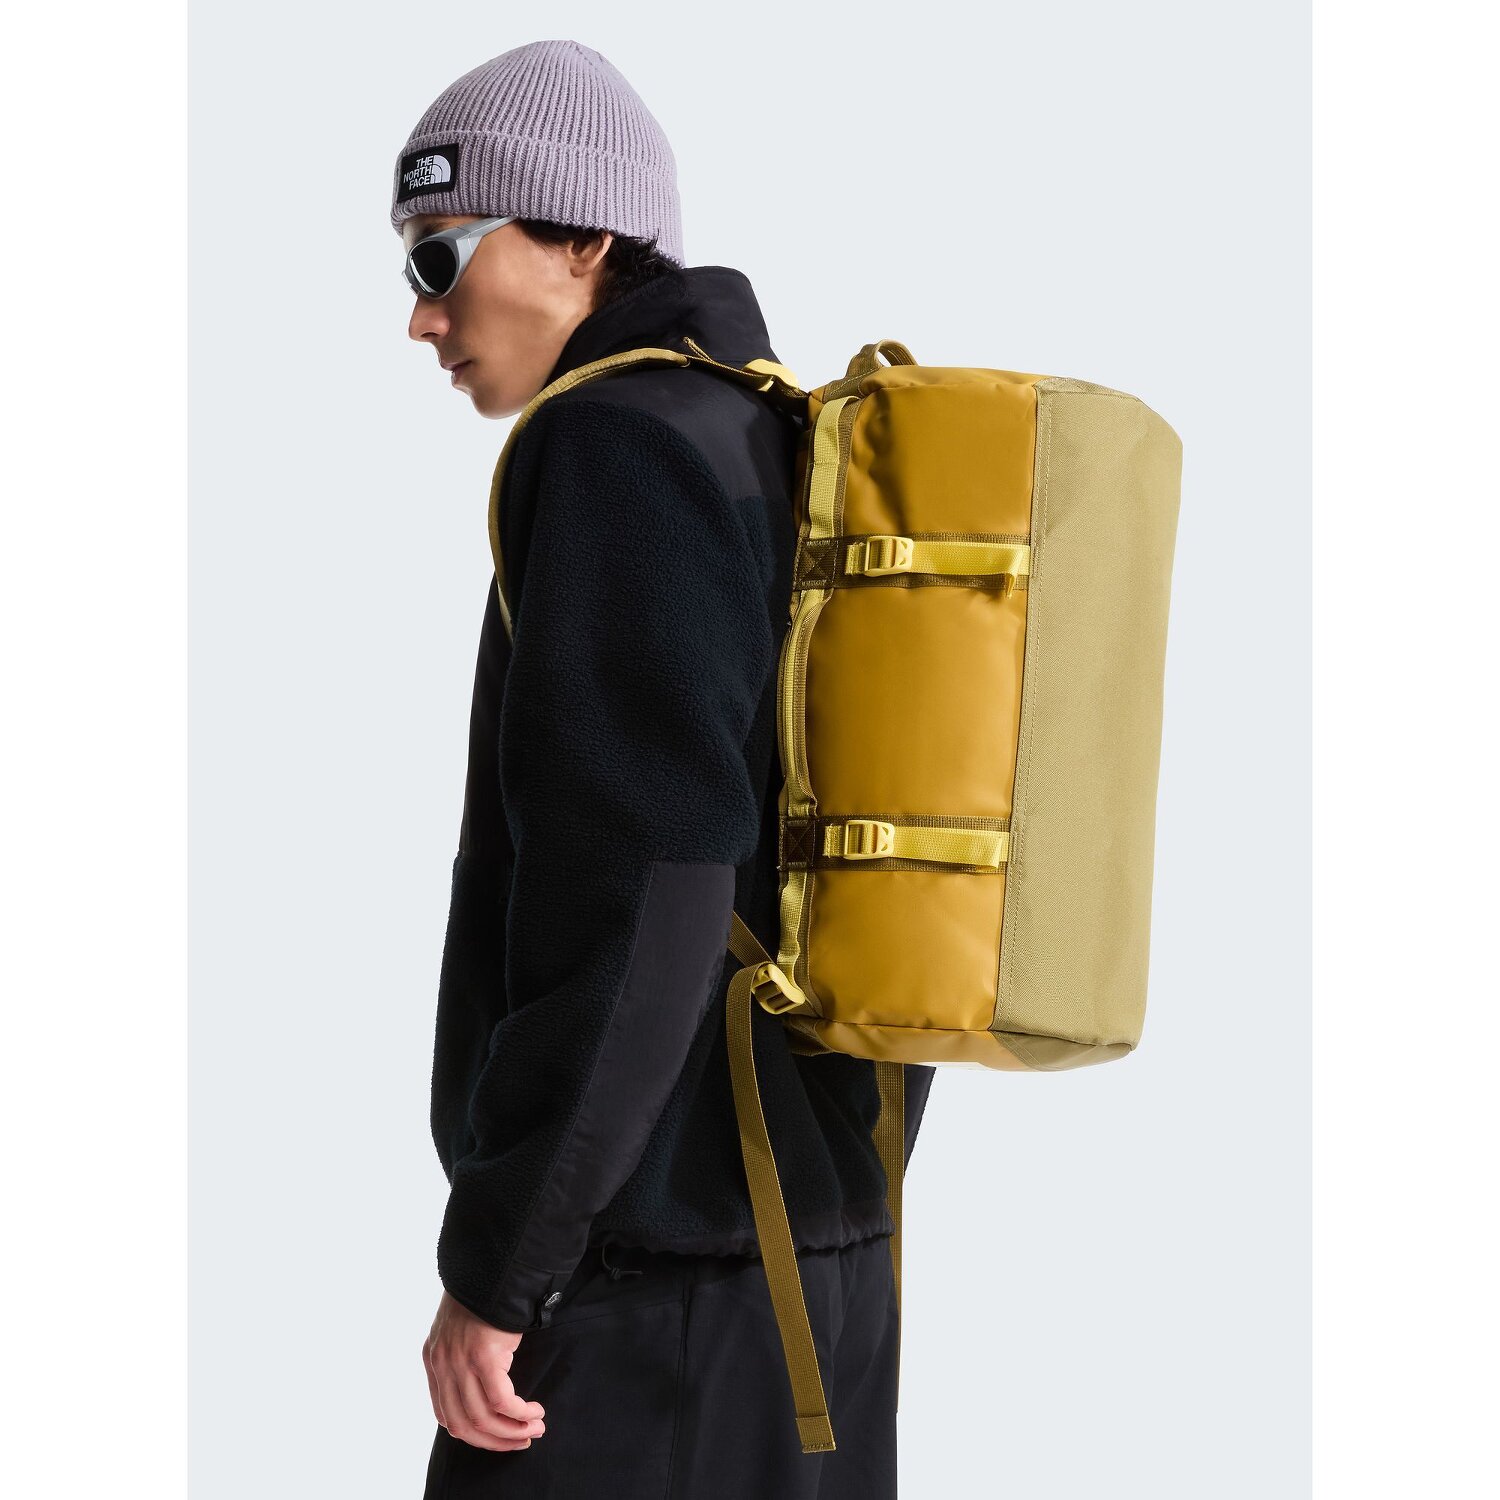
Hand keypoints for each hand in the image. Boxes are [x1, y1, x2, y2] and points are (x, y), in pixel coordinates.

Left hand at [423, 1289, 547, 1451]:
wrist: (493, 1268)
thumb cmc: (484, 1296)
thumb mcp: (461, 1331)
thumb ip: (463, 1360)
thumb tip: (485, 1393)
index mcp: (434, 1360)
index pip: (446, 1415)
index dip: (474, 1433)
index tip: (498, 1436)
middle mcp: (442, 1365)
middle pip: (463, 1425)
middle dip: (495, 1440)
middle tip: (522, 1440)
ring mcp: (460, 1362)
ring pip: (483, 1417)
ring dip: (512, 1430)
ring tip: (534, 1427)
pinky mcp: (484, 1357)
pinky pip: (502, 1400)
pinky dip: (519, 1412)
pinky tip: (534, 1410)